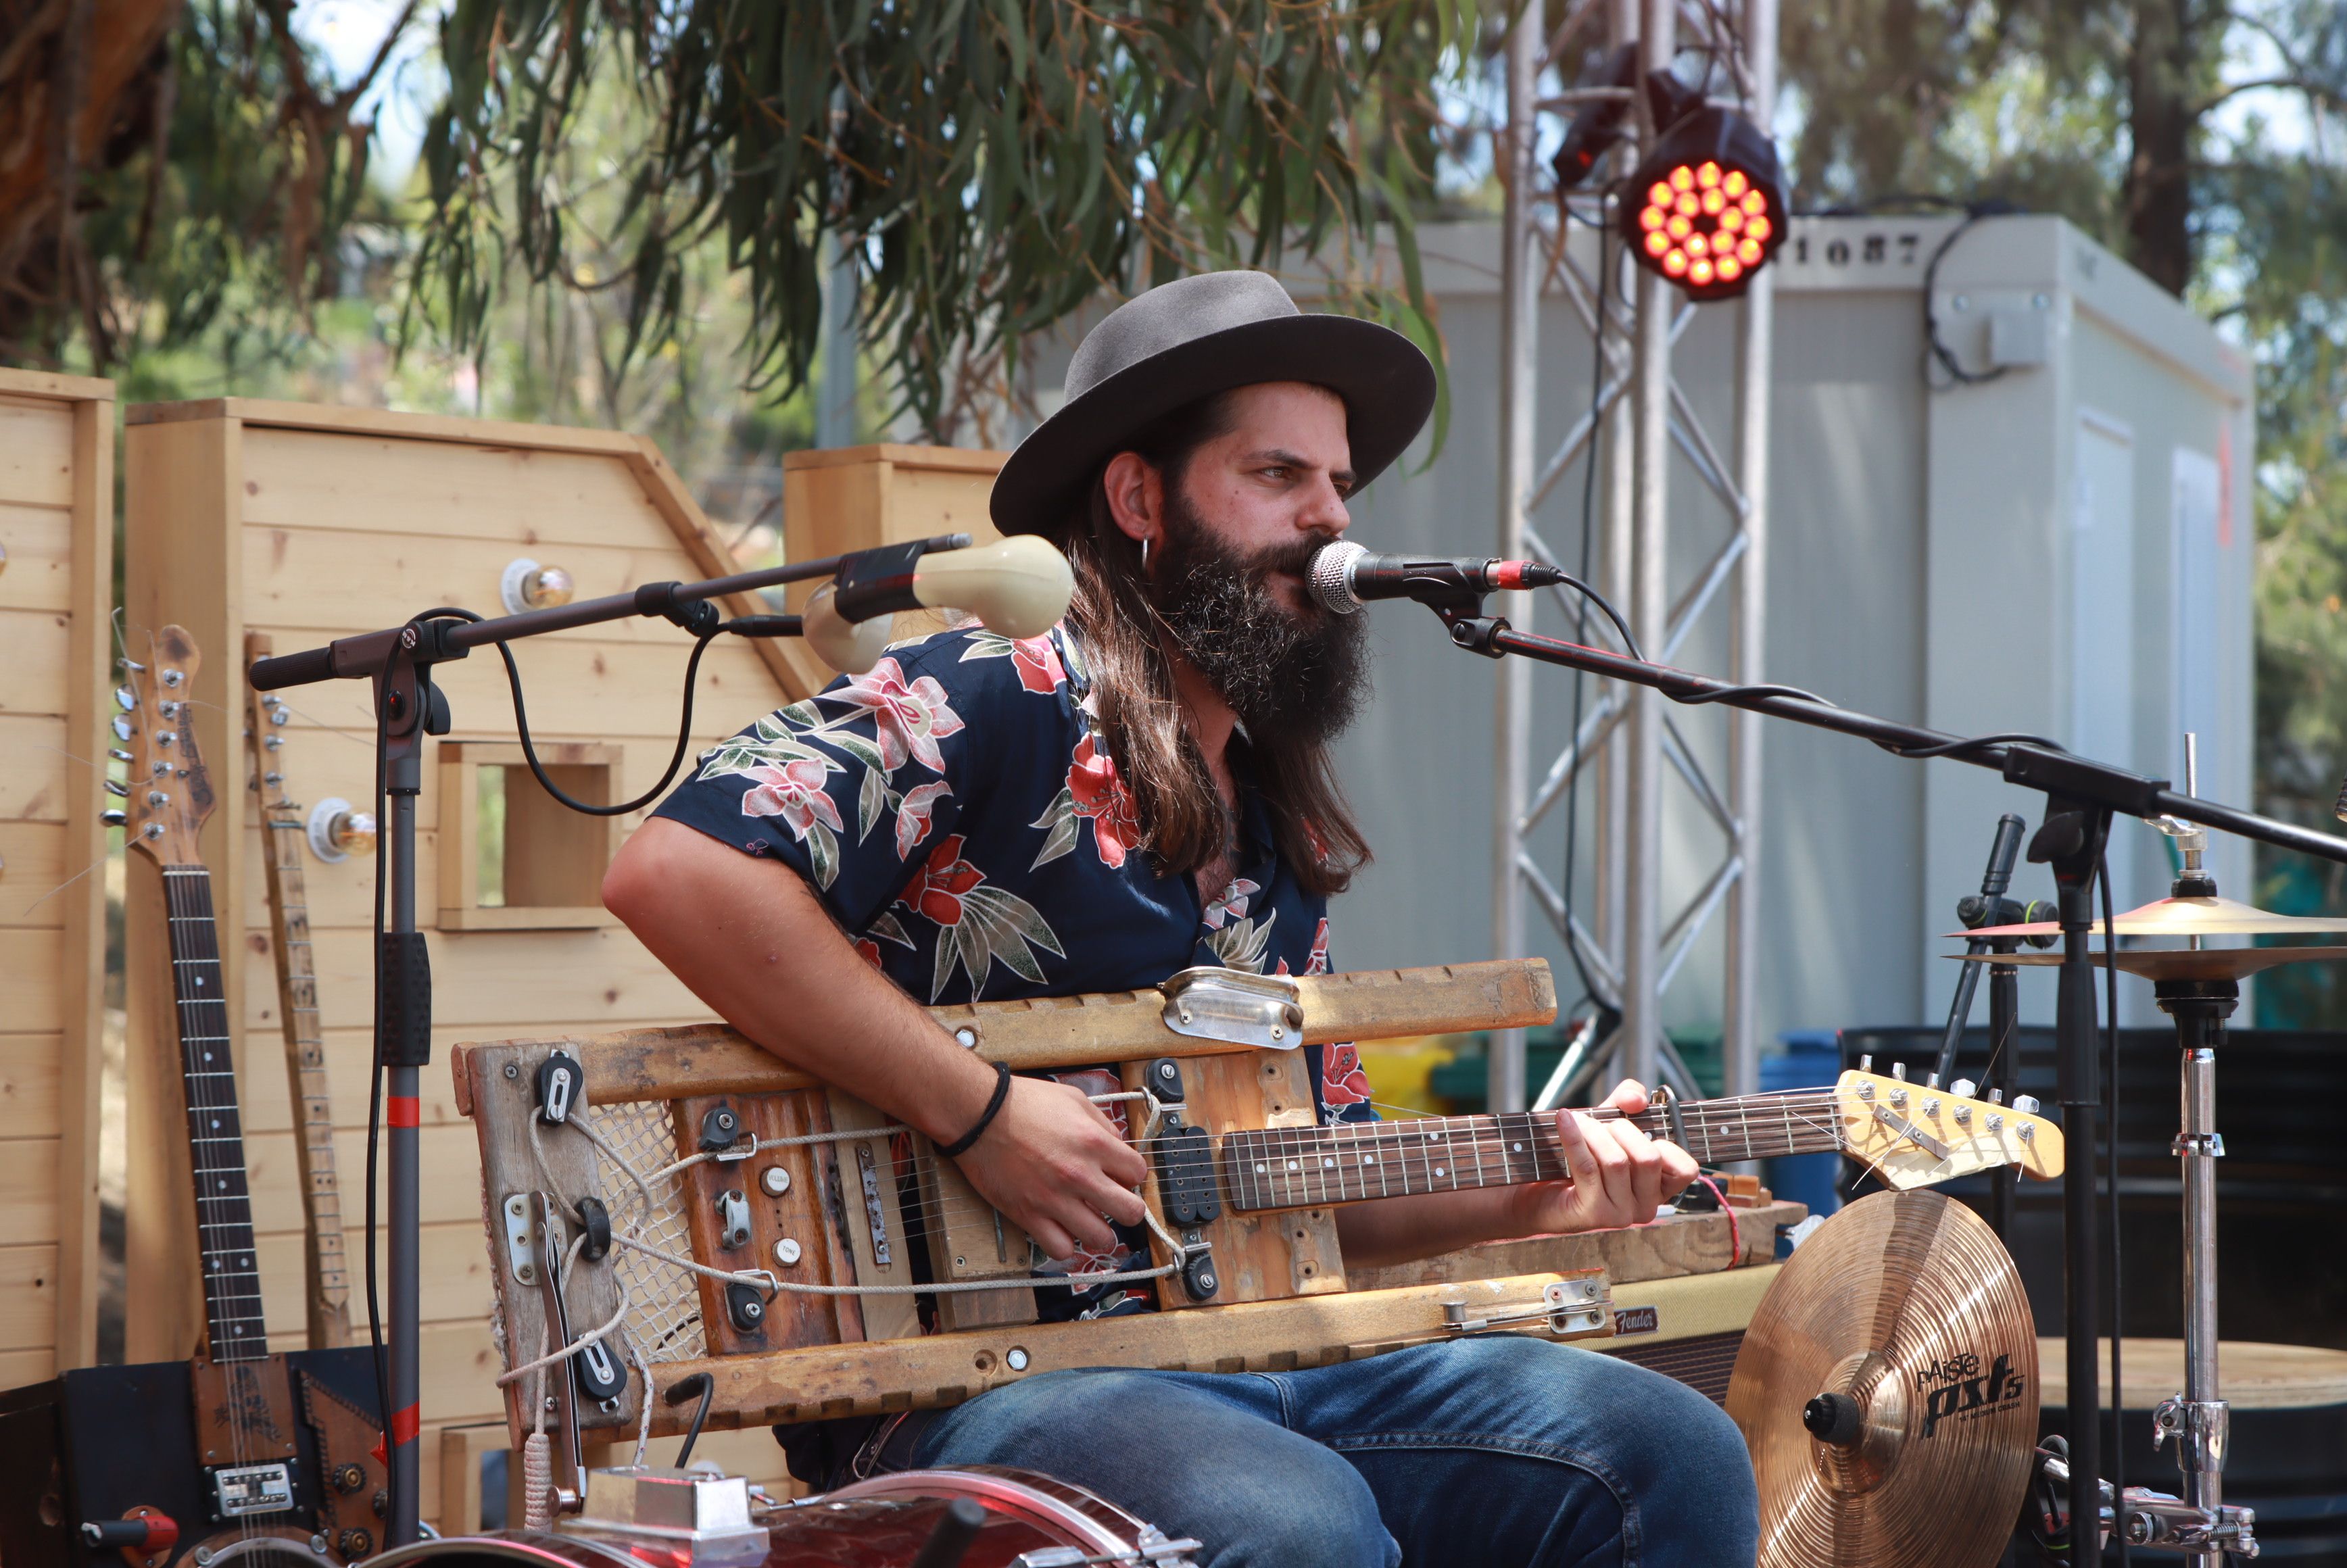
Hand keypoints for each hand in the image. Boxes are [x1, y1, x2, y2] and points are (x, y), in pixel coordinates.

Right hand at [950, 1075, 1149, 1259]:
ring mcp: (1055, 1199)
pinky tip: (1063, 1231)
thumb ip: (1102, 1124)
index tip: (1121, 1177)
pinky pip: (1061, 1249)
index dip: (1132, 1176)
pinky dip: (1066, 1245)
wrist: (979, 1114)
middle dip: (1128, 1210)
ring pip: (1101, 1238)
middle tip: (1116, 1205)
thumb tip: (1118, 1146)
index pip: (1138, 1174)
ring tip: (1091, 1222)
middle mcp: (1080, 1175)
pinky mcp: (1029, 1215)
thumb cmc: (1023, 1103)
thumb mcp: (1074, 1099)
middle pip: (1131, 1212)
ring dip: (1100, 1232)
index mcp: (1094, 1143)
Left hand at [1513, 1079, 1701, 1235]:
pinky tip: (1563, 1120)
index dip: (1668, 1141)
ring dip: (1593, 1131)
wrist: (1537, 1194)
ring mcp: (1621, 1215)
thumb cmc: (1580, 1157)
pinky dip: (1574, 1137)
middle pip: (1649, 1158)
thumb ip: (1628, 1103)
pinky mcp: (1593, 1215)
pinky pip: (1587, 1167)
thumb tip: (1637, 1099)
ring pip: (1617, 1161)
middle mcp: (1646, 1207)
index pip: (1686, 1168)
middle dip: (1621, 1128)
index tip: (1641, 1124)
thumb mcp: (1609, 1124)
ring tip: (1575, 1119)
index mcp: (1659, 1188)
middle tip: (1597, 1121)